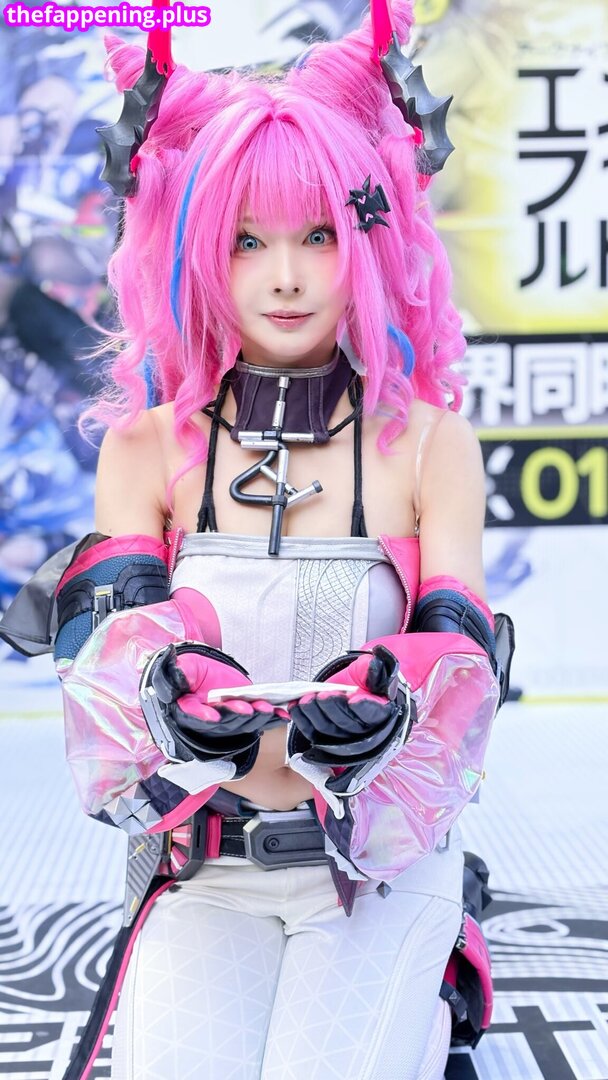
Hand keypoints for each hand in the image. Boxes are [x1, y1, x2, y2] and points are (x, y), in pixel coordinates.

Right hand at [150, 644, 274, 759]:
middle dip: (237, 716)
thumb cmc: (193, 671)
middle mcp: (209, 720)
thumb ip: (180, 674)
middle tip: (249, 709)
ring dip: (256, 717)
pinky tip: (282, 714)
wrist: (207, 673)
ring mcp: (229, 720)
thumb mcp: (184, 667)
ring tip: (267, 708)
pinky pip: (259, 721)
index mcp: (188, 709)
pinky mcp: (245, 717)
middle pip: (223, 722)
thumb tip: (178, 679)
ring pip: (242, 723)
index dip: (202, 716)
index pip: (193, 715)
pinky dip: (272, 718)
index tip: (213, 715)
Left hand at [289, 645, 412, 766]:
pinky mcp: (323, 736)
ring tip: (306, 698)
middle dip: (333, 708)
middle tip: (323, 695)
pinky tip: (295, 706)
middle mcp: (362, 728)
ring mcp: (341, 735)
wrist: (349, 685)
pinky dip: (301, 720)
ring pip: (327, 729)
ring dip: (314, 713)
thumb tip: (373, 668)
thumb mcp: (369, 669)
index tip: (354, 699)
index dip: (364, 707)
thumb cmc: (362, 679)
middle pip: (347, 723)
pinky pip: (311, 731)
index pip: (373, 713)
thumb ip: (372, 669)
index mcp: (379, 712)